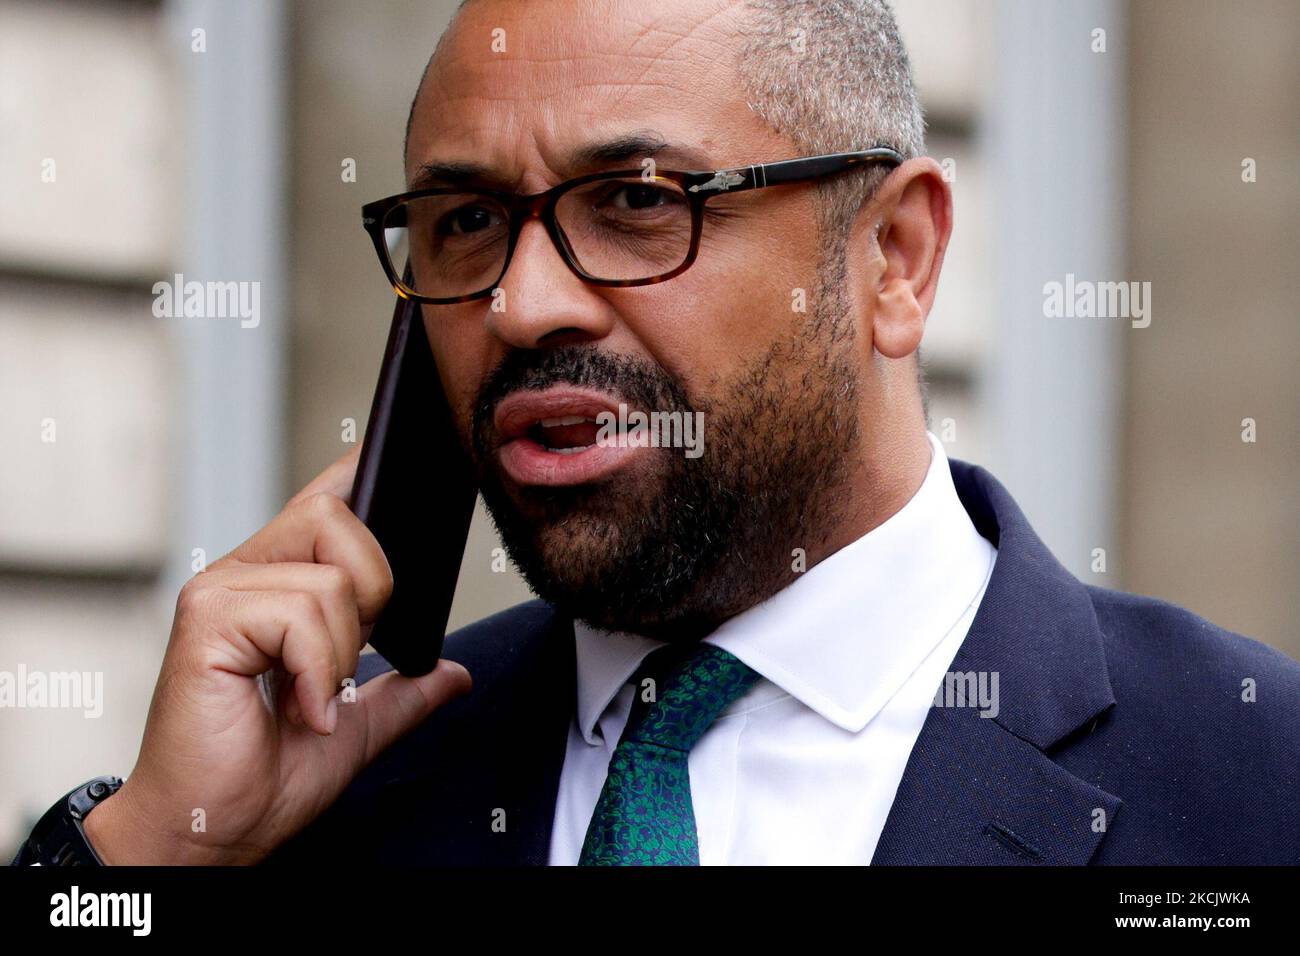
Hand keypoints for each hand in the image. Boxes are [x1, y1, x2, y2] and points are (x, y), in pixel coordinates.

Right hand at [83, 448, 471, 863]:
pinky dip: (318, 672)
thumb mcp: (356, 729)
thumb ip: (403, 693)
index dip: (358, 473)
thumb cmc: (258, 779)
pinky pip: (301, 614)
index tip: (391, 452)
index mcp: (274, 587)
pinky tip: (300, 707)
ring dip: (342, 652)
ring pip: (331, 575)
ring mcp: (219, 592)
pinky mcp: (205, 619)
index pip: (324, 504)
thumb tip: (454, 672)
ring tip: (313, 696)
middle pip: (337, 516)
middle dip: (372, 591)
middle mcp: (243, 575)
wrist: (208, 833)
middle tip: (345, 661)